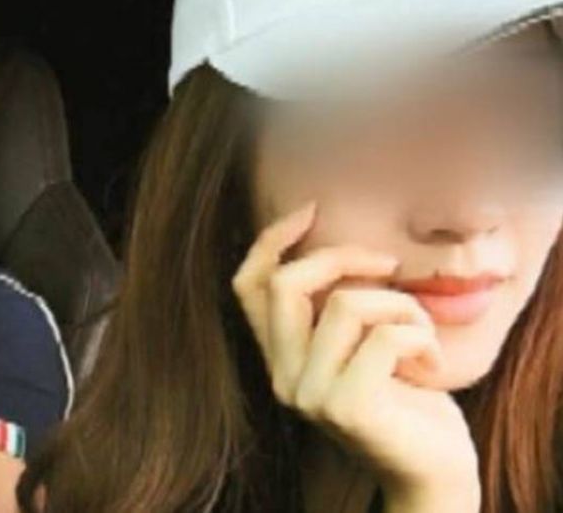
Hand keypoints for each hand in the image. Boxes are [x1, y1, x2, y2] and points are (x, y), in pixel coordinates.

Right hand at [233, 203, 479, 509]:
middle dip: (345, 258)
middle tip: (390, 266)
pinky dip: (421, 338)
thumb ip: (337, 310)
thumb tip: (342, 250)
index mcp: (278, 358)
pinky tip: (430, 364)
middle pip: (289, 284)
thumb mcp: (361, 345)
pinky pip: (385, 337)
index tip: (310, 211)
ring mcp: (309, 394)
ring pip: (348, 306)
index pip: (248, 285)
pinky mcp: (346, 407)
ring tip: (422, 336)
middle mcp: (282, 376)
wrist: (433, 470)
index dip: (271, 241)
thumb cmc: (406, 401)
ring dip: (402, 308)